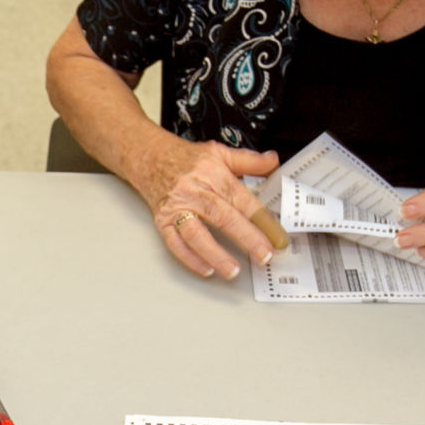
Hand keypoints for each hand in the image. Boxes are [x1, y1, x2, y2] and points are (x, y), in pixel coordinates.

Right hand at [141, 141, 287, 280]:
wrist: (147, 156)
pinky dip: (189, 258)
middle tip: (264, 255)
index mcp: (212, 175)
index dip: (263, 220)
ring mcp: (177, 208)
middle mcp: (195, 192)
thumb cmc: (182, 158)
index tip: (278, 237)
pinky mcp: (163, 221)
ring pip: (197, 234)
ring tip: (232, 270)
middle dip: (246, 238)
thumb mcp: (219, 153)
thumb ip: (248, 161)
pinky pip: (175, 243)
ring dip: (215, 254)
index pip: (243, 200)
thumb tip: (272, 162)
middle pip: (223, 217)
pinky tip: (205, 269)